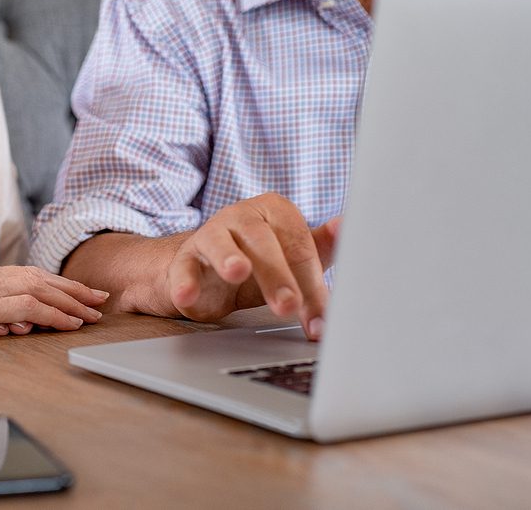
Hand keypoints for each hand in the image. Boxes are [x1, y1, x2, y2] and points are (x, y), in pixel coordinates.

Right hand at [0, 258, 107, 346]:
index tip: (67, 292)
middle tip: (96, 297)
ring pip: (37, 288)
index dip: (45, 283)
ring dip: (69, 300)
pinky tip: (70, 323)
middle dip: (68, 287)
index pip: (14, 275)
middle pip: (34, 276)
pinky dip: (52, 314)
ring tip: (93, 312)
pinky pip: (26, 308)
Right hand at [166, 194, 339, 338]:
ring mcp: (210, 233)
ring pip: (220, 243)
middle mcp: (242, 215)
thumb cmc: (258, 261)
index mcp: (275, 211)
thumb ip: (320, 247)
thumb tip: (347, 228)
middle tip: (289, 306)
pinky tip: (187, 295)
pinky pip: (184, 267)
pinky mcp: (185, 257)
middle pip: (263, 241)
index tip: (320, 318)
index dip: (312, 282)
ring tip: (237, 271)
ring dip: (229, 257)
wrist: (207, 272)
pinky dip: (184, 281)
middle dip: (278, 276)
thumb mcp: (292, 257)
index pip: (299, 244)